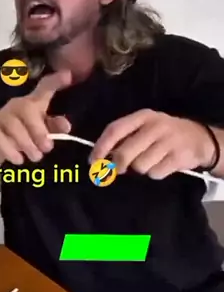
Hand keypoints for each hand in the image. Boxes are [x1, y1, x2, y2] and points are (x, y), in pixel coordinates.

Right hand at [0, 70, 72, 165]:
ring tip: (36, 157)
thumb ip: (54, 128)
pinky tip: (19, 159)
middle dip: (40, 130)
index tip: (68, 75)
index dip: (55, 82)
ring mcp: (1, 117)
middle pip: (27, 109)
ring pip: (14, 127)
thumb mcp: (40, 132)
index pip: (43, 89)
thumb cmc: (22, 137)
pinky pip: (0, 139)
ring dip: (28, 144)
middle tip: (47, 148)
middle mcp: (16, 105)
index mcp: (32, 103)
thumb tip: (66, 127)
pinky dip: (11, 151)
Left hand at [90, 109, 215, 178]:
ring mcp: (168, 141)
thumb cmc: (163, 134)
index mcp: (142, 117)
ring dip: (140, 169)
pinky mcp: (178, 157)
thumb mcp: (144, 128)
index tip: (93, 161)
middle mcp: (154, 126)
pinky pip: (155, 173)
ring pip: (139, 166)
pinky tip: (162, 165)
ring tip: (149, 162)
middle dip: (117, 165)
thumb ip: (124, 139)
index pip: (114, 130)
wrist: (198, 138)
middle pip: (125, 153)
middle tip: (118, 169)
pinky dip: (155, 173)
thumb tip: (102, 158)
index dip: (101, 147)